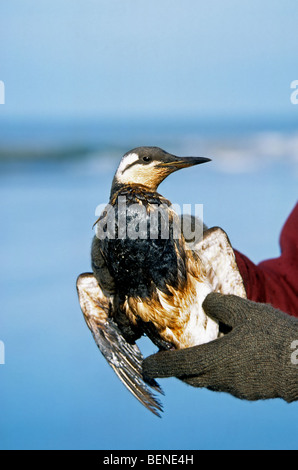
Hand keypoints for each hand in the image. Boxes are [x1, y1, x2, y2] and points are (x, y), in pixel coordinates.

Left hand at [143, 293, 297, 402]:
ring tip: (204, 353)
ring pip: (211, 381)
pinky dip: (221, 372)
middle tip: (174, 359)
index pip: (179, 366)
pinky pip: (229, 383)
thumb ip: (220, 306)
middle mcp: (223, 379)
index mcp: (216, 360)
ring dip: (202, 371)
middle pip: (193, 378)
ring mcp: (239, 388)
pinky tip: (233, 357)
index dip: (160, 366)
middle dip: (179, 370)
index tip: (146, 367)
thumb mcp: (245, 311)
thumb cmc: (274, 336)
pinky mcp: (252, 391)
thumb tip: (207, 304)